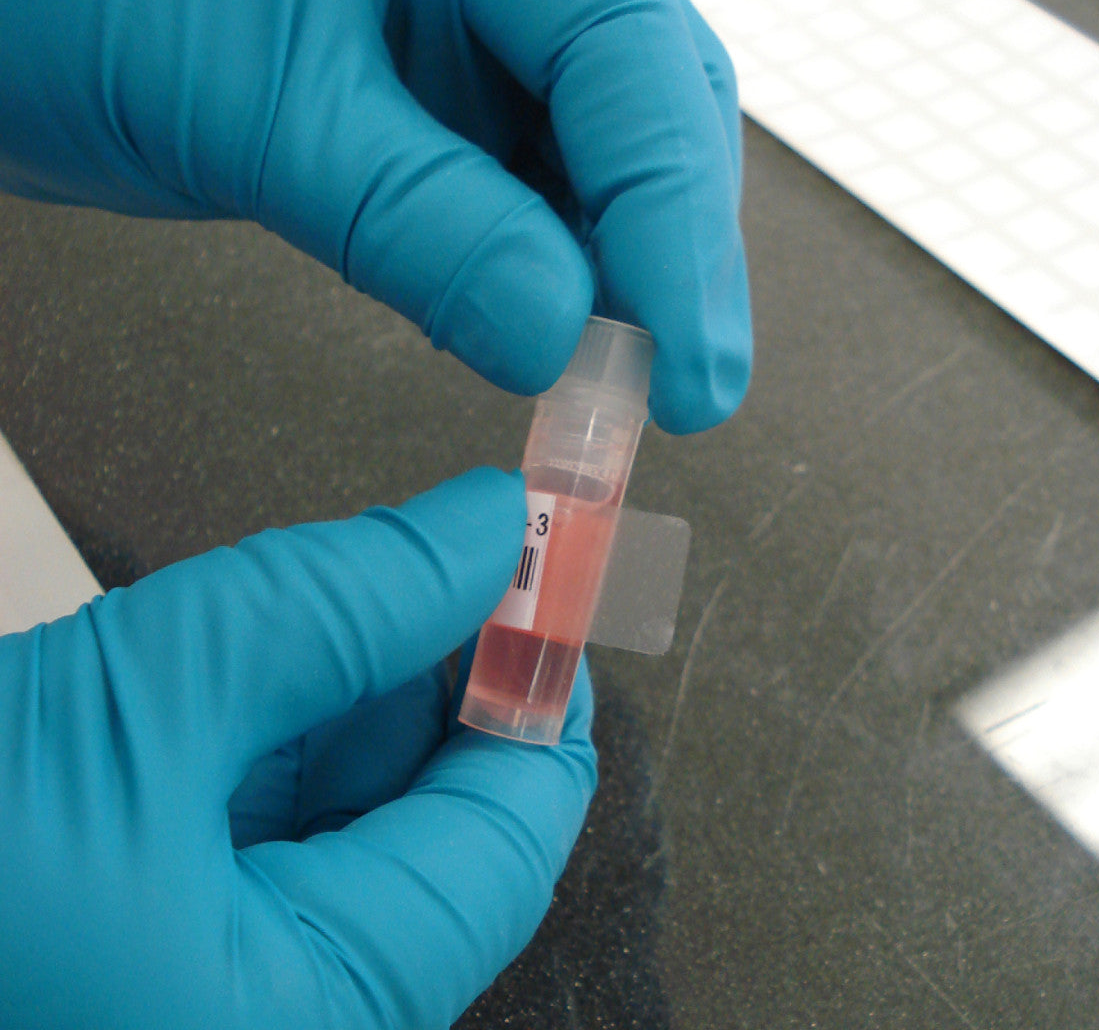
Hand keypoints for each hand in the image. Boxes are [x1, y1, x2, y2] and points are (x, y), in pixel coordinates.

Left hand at [0, 0, 750, 431]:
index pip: (625, 49)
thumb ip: (419, 218)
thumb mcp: (255, 101)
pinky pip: (516, 202)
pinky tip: (552, 338)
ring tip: (623, 384)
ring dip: (619, 278)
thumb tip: (554, 329)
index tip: (685, 352)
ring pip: (591, 165)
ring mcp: (454, 43)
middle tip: (681, 384)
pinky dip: (542, 282)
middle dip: (673, 251)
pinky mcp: (418, 116)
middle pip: (644, 105)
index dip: (673, 210)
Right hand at [0, 469, 596, 1028]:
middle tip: (415, 567)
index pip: (514, 832)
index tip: (543, 574)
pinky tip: (225, 690)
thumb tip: (483, 535)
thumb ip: (339, 603)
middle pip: (439, 831)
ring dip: (341, 709)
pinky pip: (270, 849)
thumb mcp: (137, 696)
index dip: (541, 684)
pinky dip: (268, 751)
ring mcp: (221, 1000)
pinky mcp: (166, 966)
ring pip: (352, 832)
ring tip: (290, 627)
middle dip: (426, 686)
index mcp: (305, 1019)